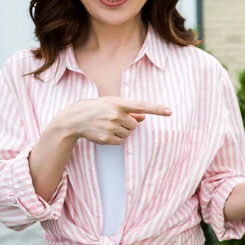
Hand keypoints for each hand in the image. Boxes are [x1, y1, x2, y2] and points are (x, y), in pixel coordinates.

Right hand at [56, 96, 171, 144]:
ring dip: (121, 131)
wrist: (74, 119)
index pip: (141, 106)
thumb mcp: (111, 104)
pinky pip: (121, 142)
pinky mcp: (107, 138)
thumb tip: (144, 117)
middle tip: (113, 119)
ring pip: (128, 133)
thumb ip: (129, 110)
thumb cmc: (96, 108)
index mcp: (118, 103)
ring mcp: (111, 127)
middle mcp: (115, 114)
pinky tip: (104, 132)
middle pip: (135, 125)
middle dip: (127, 123)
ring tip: (107, 125)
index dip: (157, 109)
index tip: (170, 111)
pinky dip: (115, 138)